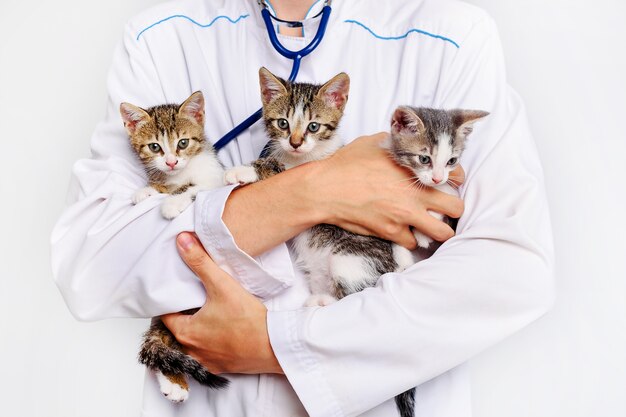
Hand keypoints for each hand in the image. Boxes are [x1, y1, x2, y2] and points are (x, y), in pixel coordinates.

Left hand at [161, 233, 282, 374]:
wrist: (274, 345)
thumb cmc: (248, 320)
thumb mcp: (222, 285)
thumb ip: (200, 262)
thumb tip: (182, 241)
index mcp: (186, 332)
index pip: (166, 315)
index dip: (171, 303)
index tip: (179, 294)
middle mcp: (191, 351)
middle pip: (178, 330)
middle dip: (183, 317)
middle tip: (192, 302)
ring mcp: (206, 362)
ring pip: (192, 345)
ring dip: (196, 333)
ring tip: (206, 316)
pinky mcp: (221, 367)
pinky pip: (207, 356)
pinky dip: (210, 345)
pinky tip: (221, 333)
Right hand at [308, 132, 464, 248]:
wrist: (326, 189)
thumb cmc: (347, 165)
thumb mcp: (374, 142)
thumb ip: (396, 143)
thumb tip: (403, 140)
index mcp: (414, 171)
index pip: (456, 176)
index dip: (456, 179)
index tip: (452, 183)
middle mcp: (414, 196)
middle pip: (457, 209)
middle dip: (455, 209)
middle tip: (447, 208)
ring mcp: (404, 217)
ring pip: (441, 233)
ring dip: (438, 229)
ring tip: (431, 225)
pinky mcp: (390, 232)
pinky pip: (413, 243)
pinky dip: (411, 238)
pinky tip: (405, 231)